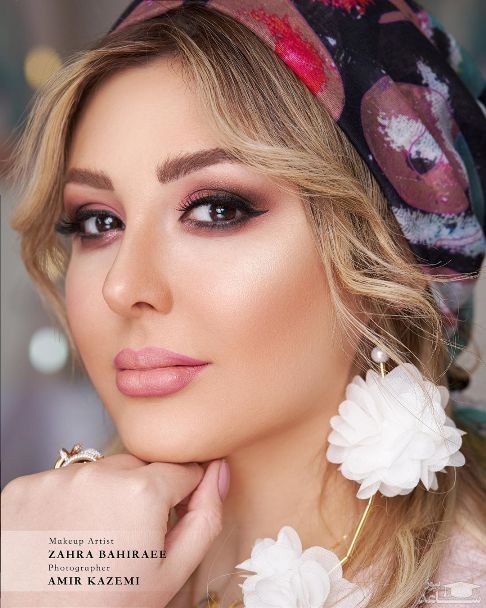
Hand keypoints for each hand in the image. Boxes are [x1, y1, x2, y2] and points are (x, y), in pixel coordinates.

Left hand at [1, 454, 228, 606]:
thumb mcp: (169, 575)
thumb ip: (205, 518)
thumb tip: (218, 471)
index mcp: (141, 492)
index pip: (183, 471)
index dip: (180, 500)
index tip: (164, 526)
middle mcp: (98, 474)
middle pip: (140, 468)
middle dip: (142, 494)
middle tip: (127, 540)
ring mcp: (56, 479)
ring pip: (100, 472)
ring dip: (104, 495)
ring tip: (93, 540)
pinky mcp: (23, 487)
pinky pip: (62, 482)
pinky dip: (67, 502)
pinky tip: (63, 535)